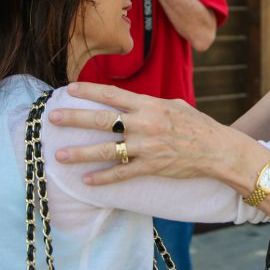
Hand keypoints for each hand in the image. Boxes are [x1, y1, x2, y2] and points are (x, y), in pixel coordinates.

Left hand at [49, 83, 225, 184]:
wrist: (217, 149)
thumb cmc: (197, 125)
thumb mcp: (175, 105)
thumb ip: (151, 104)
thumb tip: (132, 102)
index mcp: (149, 105)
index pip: (113, 95)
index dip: (90, 91)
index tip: (70, 89)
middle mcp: (144, 124)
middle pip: (102, 120)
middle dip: (75, 118)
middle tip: (53, 118)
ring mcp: (147, 147)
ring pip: (107, 150)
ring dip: (80, 153)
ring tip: (59, 155)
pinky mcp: (152, 166)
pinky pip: (123, 173)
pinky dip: (104, 178)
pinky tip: (87, 180)